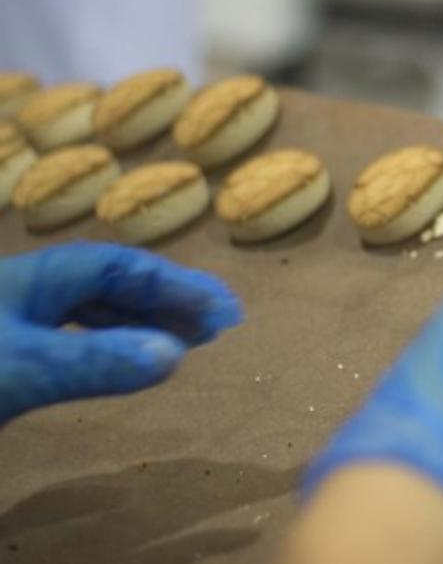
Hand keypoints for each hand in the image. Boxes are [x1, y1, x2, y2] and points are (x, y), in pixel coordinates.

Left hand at [0, 242, 242, 423]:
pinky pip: (69, 341)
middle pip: (107, 286)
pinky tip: (125, 364)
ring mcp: (11, 327)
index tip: (225, 310)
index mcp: (30, 278)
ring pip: (87, 313)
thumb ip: (92, 361)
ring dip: (141, 324)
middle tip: (220, 324)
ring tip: (188, 342)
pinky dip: (109, 349)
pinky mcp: (5, 362)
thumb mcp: (22, 370)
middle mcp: (24, 294)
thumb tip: (175, 354)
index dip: (176, 285)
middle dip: (167, 301)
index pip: (119, 268)